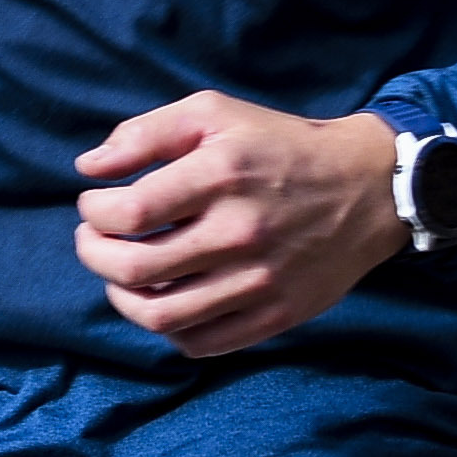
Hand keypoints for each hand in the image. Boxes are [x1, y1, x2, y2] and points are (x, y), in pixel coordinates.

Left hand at [74, 94, 404, 355]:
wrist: (367, 188)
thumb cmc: (279, 145)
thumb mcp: (215, 113)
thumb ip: (146, 133)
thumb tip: (88, 168)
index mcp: (221, 175)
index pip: (128, 213)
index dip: (94, 213)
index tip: (95, 204)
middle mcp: (239, 232)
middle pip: (135, 270)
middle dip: (95, 256)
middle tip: (94, 240)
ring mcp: (259, 280)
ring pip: (161, 316)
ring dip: (122, 297)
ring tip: (120, 275)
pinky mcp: (276, 315)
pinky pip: (201, 342)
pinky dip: (168, 328)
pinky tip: (165, 300)